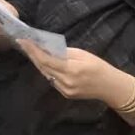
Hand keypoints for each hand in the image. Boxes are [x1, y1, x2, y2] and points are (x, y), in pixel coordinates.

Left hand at [17, 41, 134, 104]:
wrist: (111, 87)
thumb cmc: (99, 66)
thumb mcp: (82, 54)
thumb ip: (64, 52)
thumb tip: (47, 48)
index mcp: (72, 69)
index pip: (46, 59)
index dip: (32, 50)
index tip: (23, 41)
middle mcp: (66, 81)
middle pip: (43, 67)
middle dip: (33, 55)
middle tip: (24, 44)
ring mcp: (65, 89)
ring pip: (46, 74)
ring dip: (39, 63)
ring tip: (32, 51)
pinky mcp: (65, 94)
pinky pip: (52, 80)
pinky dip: (48, 71)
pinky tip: (46, 64)